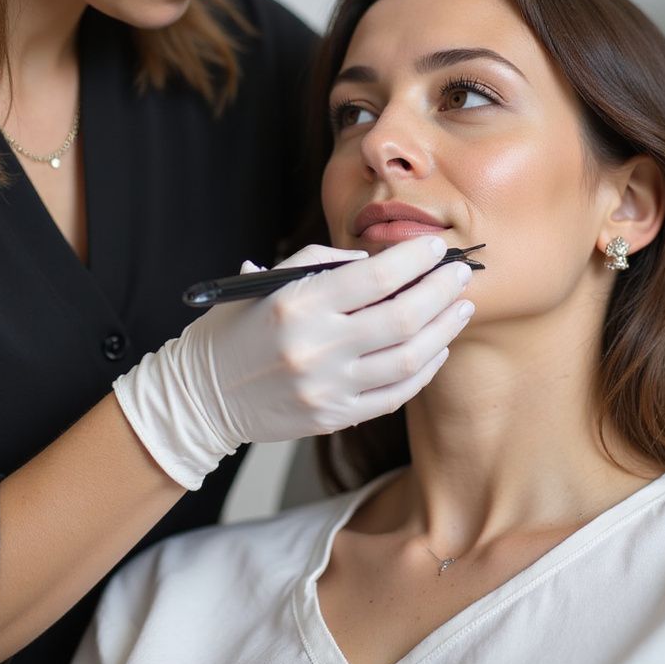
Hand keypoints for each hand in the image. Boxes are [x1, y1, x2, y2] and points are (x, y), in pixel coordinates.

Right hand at [113, 236, 474, 489]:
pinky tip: (436, 347)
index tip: (435, 247)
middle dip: (441, 290)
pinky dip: (424, 368)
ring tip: (460, 307)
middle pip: (402, 316)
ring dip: (444, 329)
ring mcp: (327, 388)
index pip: (374, 276)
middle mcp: (315, 347)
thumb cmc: (236, 327)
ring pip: (409, 358)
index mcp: (296, 305)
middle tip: (461, 273)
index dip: (414, 259)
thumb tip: (380, 261)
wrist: (204, 395)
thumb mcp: (268, 281)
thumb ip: (323, 262)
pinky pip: (396, 394)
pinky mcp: (334, 417)